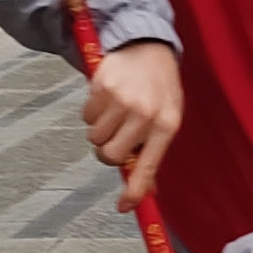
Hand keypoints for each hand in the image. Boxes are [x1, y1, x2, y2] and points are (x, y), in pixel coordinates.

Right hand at [84, 40, 183, 210]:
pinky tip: (107, 100)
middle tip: (117, 139)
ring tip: (115, 113)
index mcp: (166, 124)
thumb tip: (145, 189)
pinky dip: (92, 113)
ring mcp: (121, 100)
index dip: (135, 190)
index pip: (148, 166)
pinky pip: (86, 117)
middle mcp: (144, 114)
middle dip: (109, 153)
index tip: (124, 206)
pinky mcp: (101, 87)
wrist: (147, 45)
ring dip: (101, 131)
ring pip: (95, 138)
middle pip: (111, 156)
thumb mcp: (167, 117)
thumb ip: (154, 150)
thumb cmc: (159, 86)